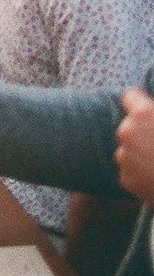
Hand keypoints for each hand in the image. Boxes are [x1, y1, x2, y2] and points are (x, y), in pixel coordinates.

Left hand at [115, 88, 153, 203]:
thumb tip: (153, 118)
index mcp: (142, 114)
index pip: (130, 96)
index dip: (140, 102)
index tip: (147, 111)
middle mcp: (127, 132)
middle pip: (129, 127)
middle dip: (141, 133)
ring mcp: (125, 157)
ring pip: (128, 151)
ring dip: (139, 155)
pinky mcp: (126, 179)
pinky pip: (131, 173)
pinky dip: (140, 175)